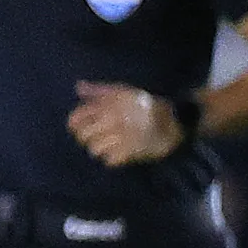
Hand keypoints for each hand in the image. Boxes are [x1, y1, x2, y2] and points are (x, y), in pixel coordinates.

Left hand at [69, 82, 184, 165]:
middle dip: (86, 139)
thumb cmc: (144, 105)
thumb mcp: (123, 91)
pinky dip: (112, 159)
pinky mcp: (131, 150)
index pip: (75, 119)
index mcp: (107, 105)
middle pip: (83, 136)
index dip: (74, 126)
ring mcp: (121, 135)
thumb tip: (78, 86)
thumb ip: (99, 90)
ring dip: (100, 149)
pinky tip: (118, 153)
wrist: (173, 120)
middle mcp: (112, 119)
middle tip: (96, 138)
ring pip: (94, 149)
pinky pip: (110, 160)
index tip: (79, 128)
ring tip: (108, 146)